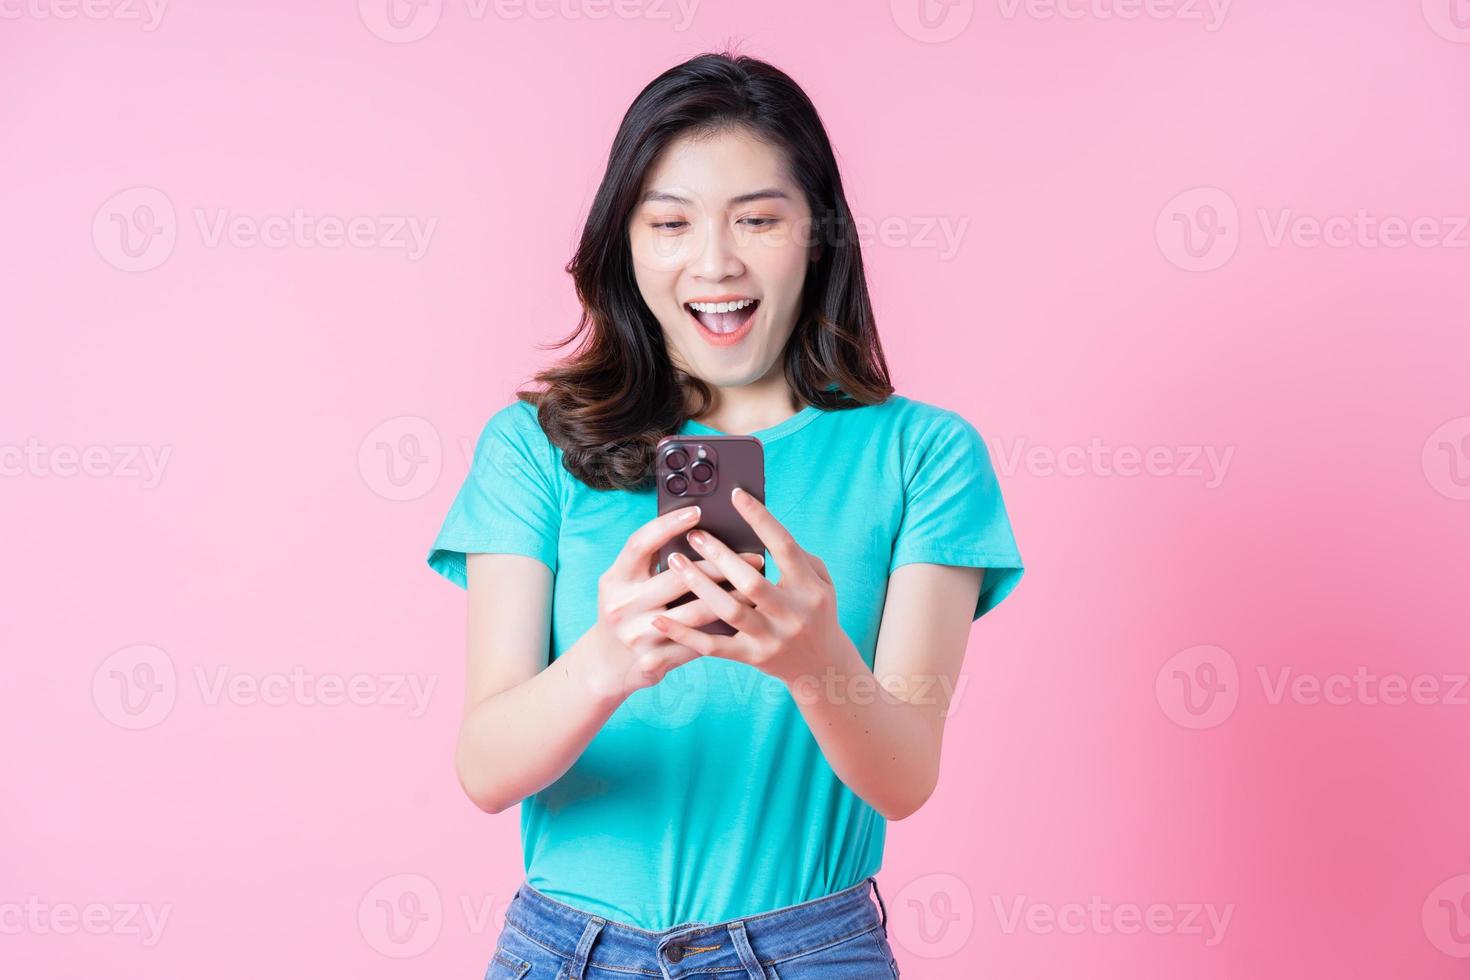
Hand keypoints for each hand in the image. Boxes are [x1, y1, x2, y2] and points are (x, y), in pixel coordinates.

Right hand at [584, 503, 764, 703]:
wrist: (607, 664)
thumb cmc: (627, 610)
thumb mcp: (626, 584)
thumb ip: (652, 562)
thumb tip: (698, 532)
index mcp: (615, 579)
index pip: (639, 544)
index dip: (667, 525)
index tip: (697, 511)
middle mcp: (622, 606)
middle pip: (677, 577)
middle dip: (719, 564)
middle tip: (753, 555)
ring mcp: (638, 634)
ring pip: (695, 612)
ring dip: (730, 597)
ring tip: (756, 585)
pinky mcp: (655, 659)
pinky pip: (698, 642)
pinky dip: (724, 628)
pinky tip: (745, 616)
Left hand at [650, 486, 842, 687]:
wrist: (823, 666)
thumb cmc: (817, 613)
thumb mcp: (822, 582)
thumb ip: (798, 557)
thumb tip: (762, 529)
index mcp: (809, 587)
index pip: (784, 546)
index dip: (760, 519)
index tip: (736, 495)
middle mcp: (792, 613)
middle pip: (751, 581)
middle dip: (720, 555)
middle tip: (694, 534)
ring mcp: (771, 638)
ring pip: (729, 610)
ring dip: (699, 585)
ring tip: (674, 562)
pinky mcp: (753, 658)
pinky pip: (714, 647)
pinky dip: (685, 635)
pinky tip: (661, 620)